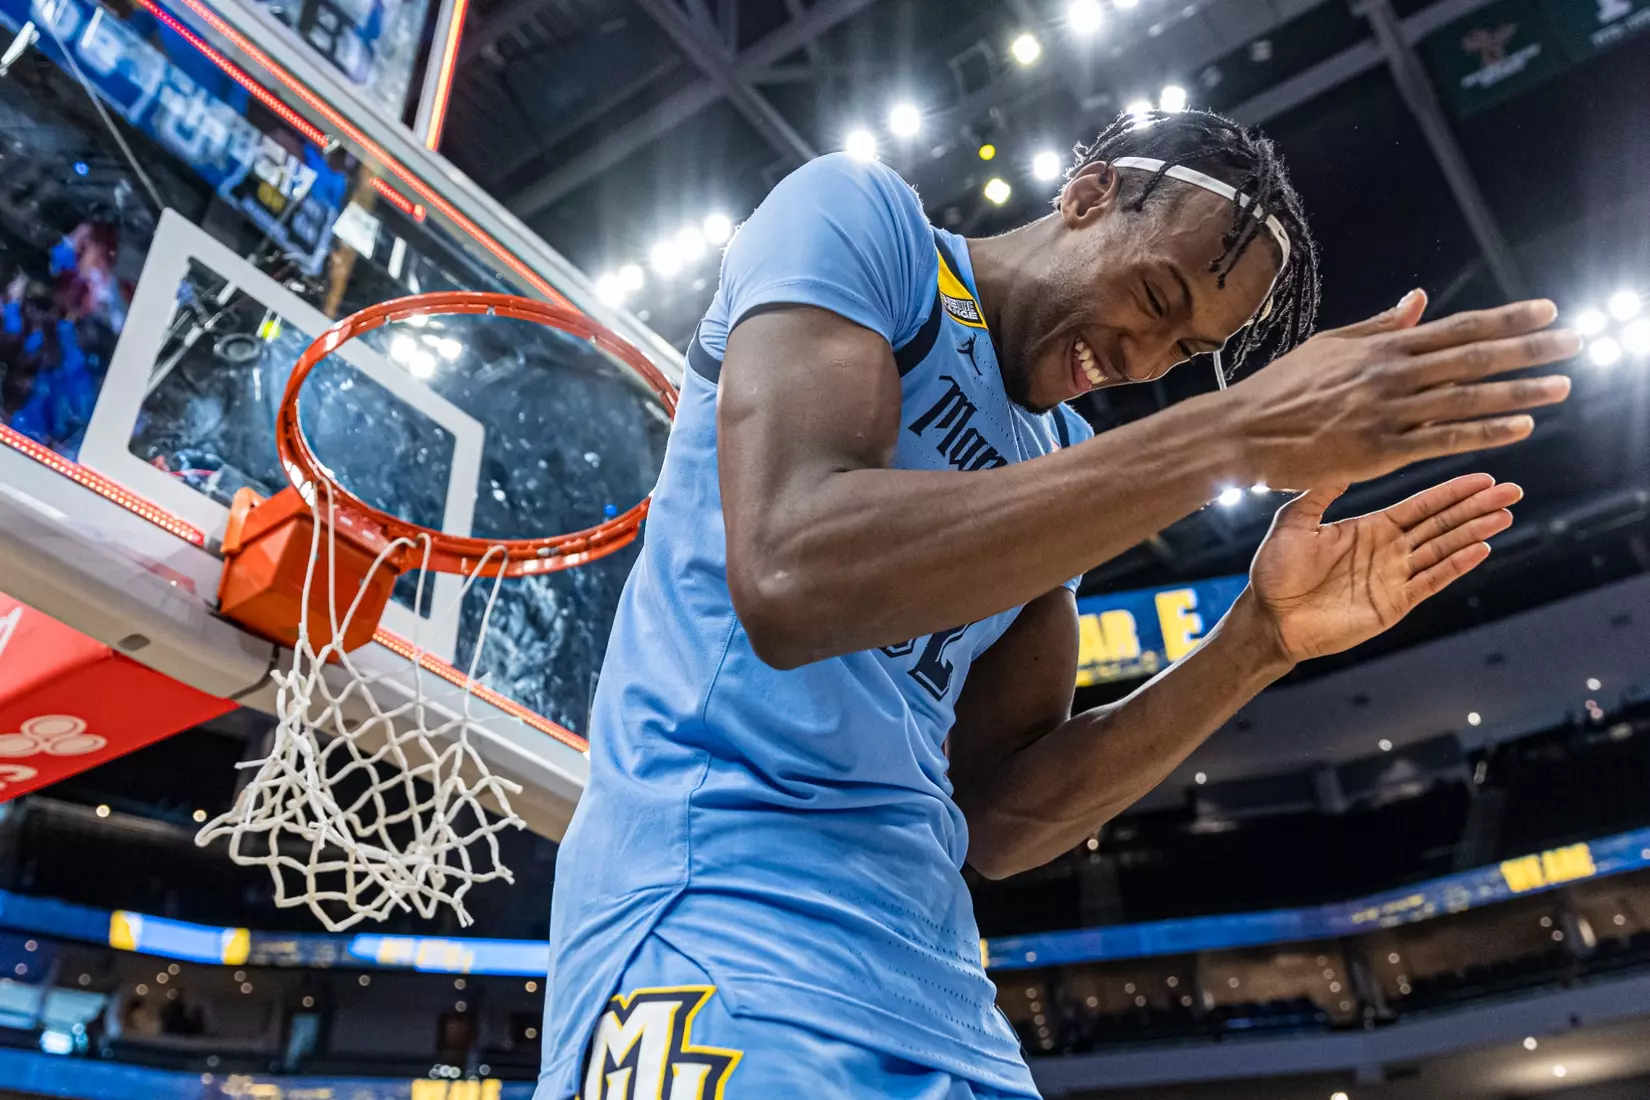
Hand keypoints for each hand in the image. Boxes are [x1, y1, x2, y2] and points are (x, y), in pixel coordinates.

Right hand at [1227, 290, 1577, 489]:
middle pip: (1474, 358)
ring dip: (1520, 391)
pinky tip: (1521, 428)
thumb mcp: (1330, 346)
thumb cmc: (1280, 390)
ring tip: (1562, 386)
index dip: (1507, 320)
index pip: (1458, 328)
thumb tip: (1418, 301)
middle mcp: (1391, 374)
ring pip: (1467, 398)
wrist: (1240, 431)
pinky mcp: (1379, 450)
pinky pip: (1444, 439)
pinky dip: (1485, 432)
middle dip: (1530, 350)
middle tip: (1576, 342)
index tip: (1547, 312)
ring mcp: (1387, 412)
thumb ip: (1380, 328)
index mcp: (1382, 348)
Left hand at [1246, 474, 1516, 663]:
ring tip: (1504, 515)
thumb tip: (1340, 457)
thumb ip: (1319, 492)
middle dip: (1476, 507)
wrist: (1268, 617)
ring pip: (1443, 550)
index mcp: (1370, 528)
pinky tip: (1481, 549)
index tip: (1483, 477)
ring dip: (1474, 533)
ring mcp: (1394, 577)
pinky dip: (1456, 566)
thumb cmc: (1275, 572)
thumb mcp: (1293, 522)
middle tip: (1512, 491)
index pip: (1421, 506)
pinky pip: (1430, 581)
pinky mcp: (1393, 604)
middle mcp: (1388, 550)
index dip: (1452, 492)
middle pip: (1442, 524)